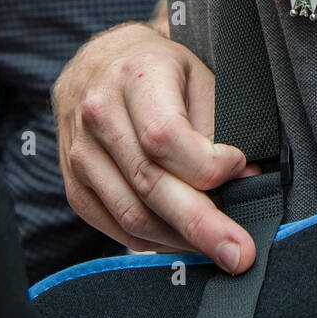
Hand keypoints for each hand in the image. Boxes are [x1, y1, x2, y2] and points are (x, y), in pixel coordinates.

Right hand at [51, 22, 258, 272]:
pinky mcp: (74, 184)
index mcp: (135, 78)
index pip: (165, 138)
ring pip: (132, 214)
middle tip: (240, 255)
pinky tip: (184, 240)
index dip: (207, 165)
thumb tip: (242, 179)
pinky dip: (155, 240)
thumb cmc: (165, 70)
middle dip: (202, 226)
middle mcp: (98, 115)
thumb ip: (220, 126)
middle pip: (149, 184)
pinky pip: (115, 226)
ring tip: (220, 248)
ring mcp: (79, 153)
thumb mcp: (201, 78)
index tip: (241, 168)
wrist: (104, 62)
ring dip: (181, 240)